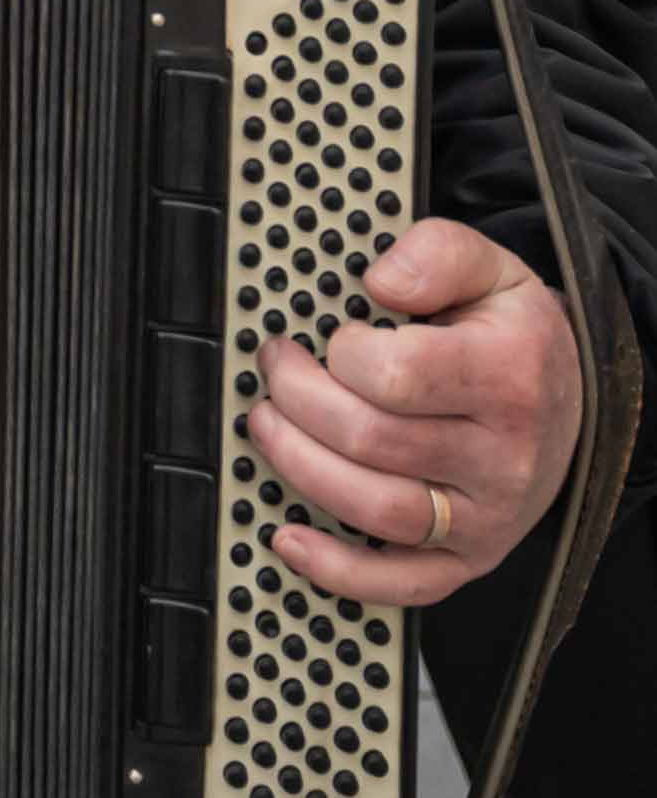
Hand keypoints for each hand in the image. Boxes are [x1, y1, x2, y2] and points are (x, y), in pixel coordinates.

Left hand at [244, 215, 585, 604]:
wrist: (570, 398)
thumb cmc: (513, 334)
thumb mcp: (488, 266)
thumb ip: (434, 253)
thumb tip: (381, 280)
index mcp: (506, 378)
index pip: (394, 377)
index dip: (343, 352)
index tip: (333, 335)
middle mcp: (502, 457)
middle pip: (370, 441)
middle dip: (297, 399)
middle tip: (275, 368)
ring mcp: (487, 517)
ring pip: (377, 510)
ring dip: (300, 467)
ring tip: (267, 424)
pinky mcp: (471, 558)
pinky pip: (405, 583)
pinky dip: (340, 572)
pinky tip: (290, 539)